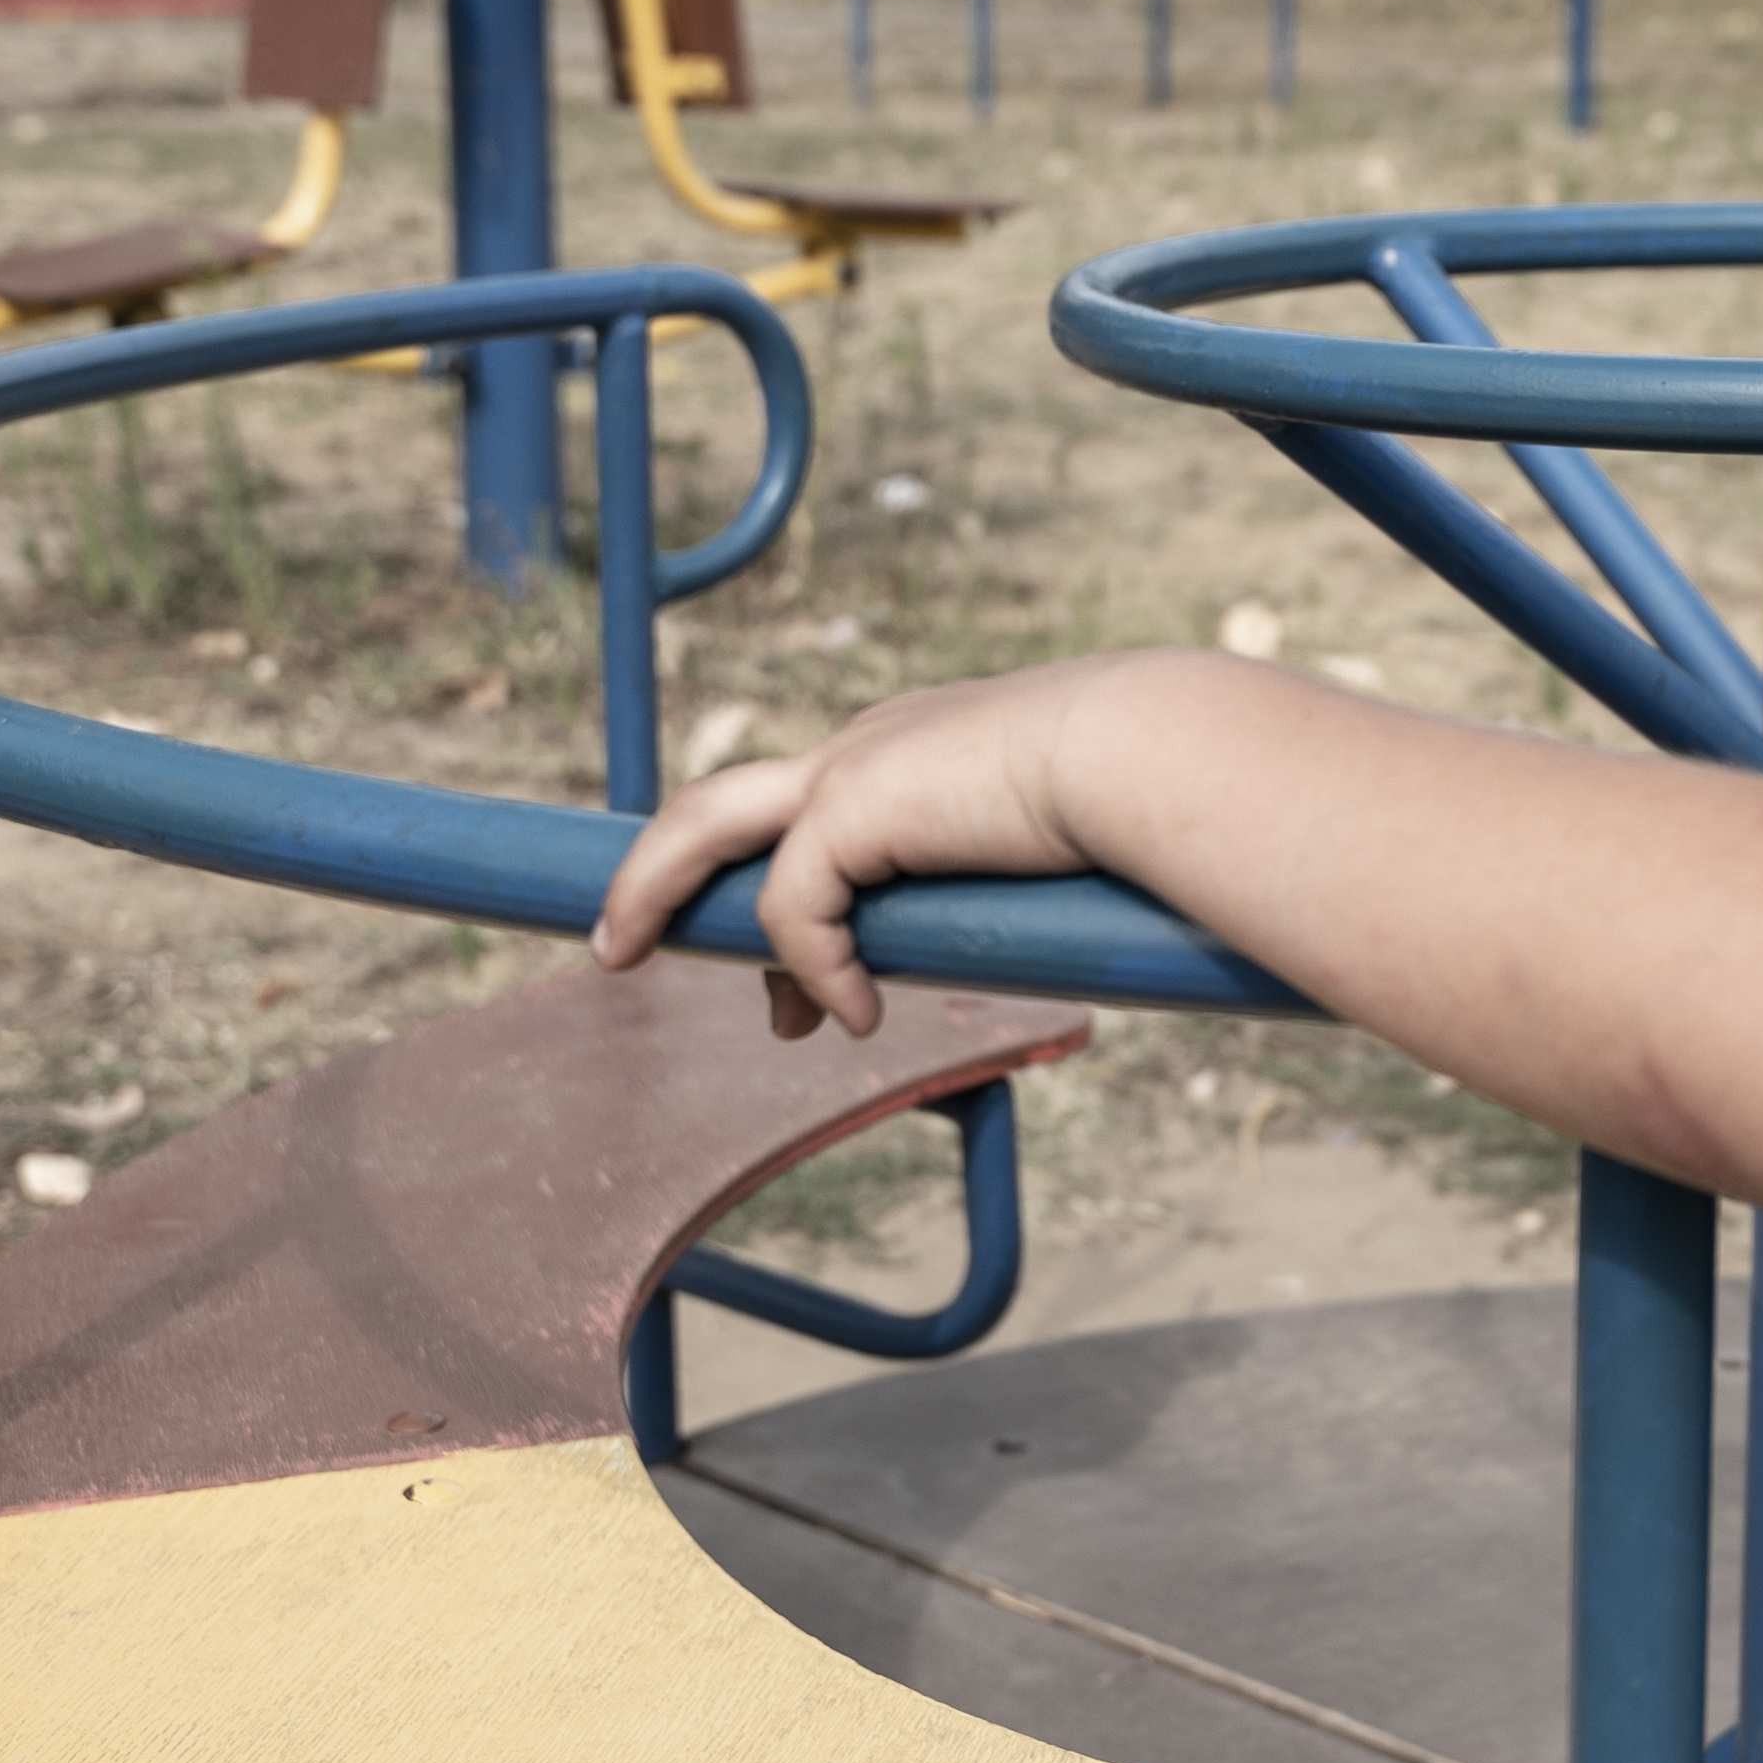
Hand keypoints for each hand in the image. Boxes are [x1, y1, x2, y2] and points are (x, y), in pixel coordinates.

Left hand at [584, 660, 1150, 1037]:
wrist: (1143, 751)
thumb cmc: (1130, 805)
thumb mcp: (1040, 862)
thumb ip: (989, 907)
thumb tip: (964, 977)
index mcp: (909, 748)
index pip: (804, 818)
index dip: (777, 900)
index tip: (788, 993)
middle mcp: (865, 745)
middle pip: (718, 804)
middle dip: (658, 874)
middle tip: (619, 945)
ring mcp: (851, 767)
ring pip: (704, 827)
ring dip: (651, 889)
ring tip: (620, 953)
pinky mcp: (851, 808)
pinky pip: (792, 909)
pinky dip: (813, 969)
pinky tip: (857, 1016)